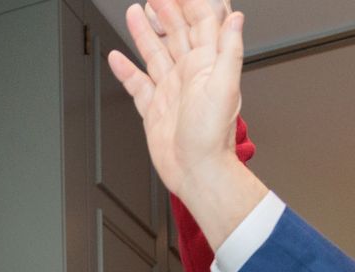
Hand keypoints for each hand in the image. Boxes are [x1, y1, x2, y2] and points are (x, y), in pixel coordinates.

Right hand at [106, 1, 247, 202]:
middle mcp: (188, 76)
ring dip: (145, 33)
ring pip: (155, 54)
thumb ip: (229, 50)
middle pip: (176, 34)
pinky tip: (118, 59)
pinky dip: (126, 71)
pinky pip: (138, 85)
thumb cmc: (212, 137)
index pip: (200, 24)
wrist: (197, 172)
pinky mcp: (154, 110)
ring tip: (135, 13)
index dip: (191, 4)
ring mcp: (170, 92)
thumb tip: (236, 19)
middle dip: (166, 12)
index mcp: (205, 66)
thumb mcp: (225, 87)